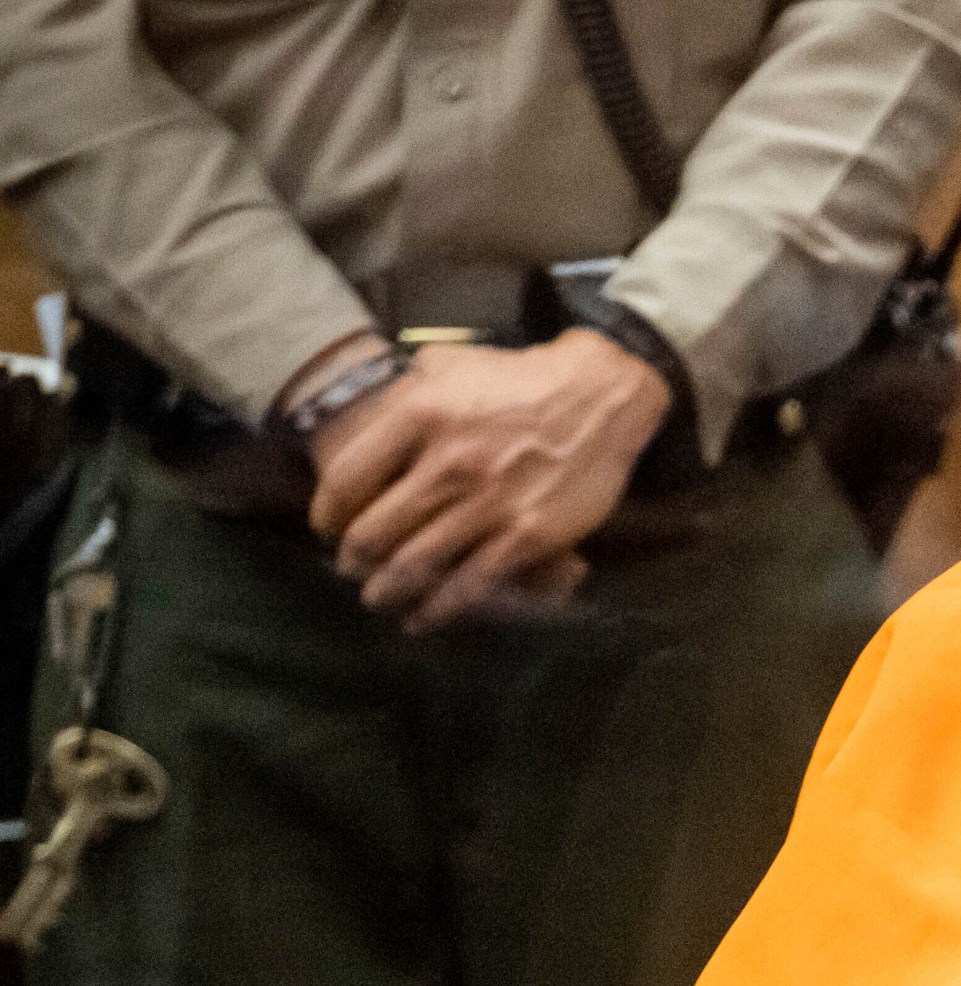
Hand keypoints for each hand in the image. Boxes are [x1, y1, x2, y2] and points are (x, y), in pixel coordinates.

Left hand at [307, 329, 669, 632]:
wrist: (604, 396)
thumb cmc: (525, 377)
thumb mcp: (455, 362)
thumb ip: (407, 389)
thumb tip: (374, 407)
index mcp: (421, 416)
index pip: (347, 481)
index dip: (328, 513)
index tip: (327, 528)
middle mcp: (449, 462)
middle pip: (374, 532)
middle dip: (354, 559)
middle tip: (352, 567)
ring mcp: (489, 503)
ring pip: (415, 566)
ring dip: (387, 590)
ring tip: (378, 597)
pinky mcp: (527, 535)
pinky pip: (471, 585)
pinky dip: (439, 610)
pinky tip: (423, 619)